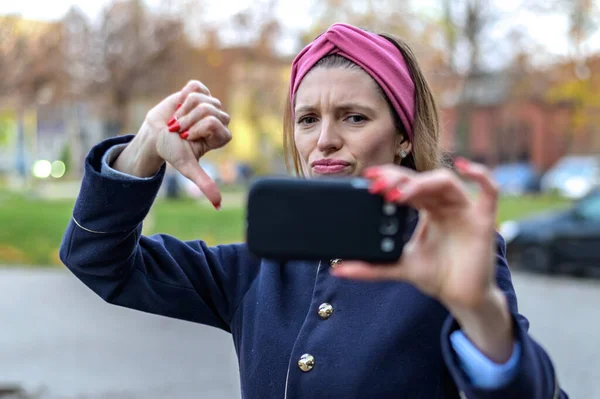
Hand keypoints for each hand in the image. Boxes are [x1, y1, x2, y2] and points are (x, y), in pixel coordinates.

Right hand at [115, 80, 230, 208]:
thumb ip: (205, 184)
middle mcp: (218, 120)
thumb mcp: (188, 167)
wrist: (155, 135)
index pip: (215, 122)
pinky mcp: (198, 91)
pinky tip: (180, 105)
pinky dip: (183, 94)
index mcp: (220, 136)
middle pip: (209, 109)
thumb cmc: (172, 151)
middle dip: (189, 119)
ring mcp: (209, 104)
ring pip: (200, 97)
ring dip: (183, 109)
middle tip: (180, 129)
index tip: (187, 137)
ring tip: (177, 119)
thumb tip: (218, 206)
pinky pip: (196, 85)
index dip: (198, 128)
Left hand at [331, 159, 513, 361]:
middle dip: (398, 180)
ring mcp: (465, 210)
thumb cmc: (436, 276)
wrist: (462, 299)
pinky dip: (480, 174)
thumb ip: (370, 267)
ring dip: (421, 184)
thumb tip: (337, 268)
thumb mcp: (399, 267)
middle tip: (376, 185)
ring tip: (398, 194)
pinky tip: (464, 166)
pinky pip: (489, 191)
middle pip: (422, 180)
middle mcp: (446, 205)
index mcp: (427, 209)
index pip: (407, 185)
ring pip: (446, 182)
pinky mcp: (484, 221)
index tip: (368, 179)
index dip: (390, 179)